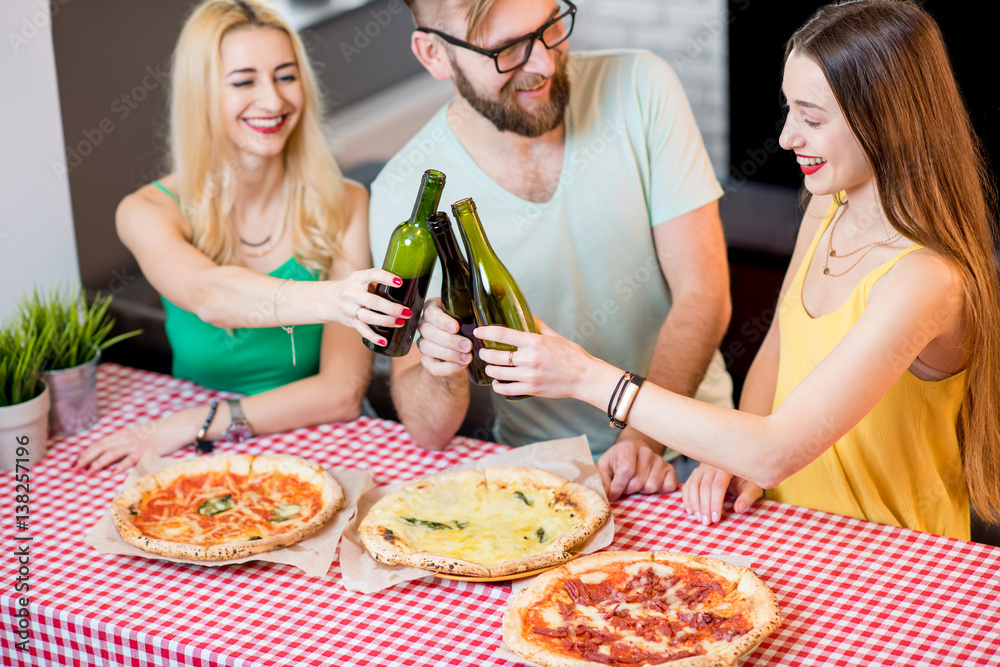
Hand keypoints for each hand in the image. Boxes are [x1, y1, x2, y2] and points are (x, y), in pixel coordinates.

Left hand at [73, 409, 201, 472]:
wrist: (178, 426)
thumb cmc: (161, 431)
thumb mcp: (141, 433)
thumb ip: (128, 441)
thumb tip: (117, 450)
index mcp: (124, 433)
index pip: (100, 442)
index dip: (86, 451)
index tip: (76, 459)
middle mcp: (127, 438)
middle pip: (101, 447)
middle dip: (86, 458)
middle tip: (74, 468)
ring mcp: (135, 444)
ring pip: (111, 454)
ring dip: (98, 463)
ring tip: (87, 471)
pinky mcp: (145, 451)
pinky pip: (129, 459)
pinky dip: (119, 466)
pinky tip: (111, 472)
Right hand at [335, 268, 410, 344]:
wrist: (327, 300)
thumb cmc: (351, 288)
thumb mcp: (360, 280)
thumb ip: (376, 282)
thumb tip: (405, 288)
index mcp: (357, 278)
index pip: (372, 275)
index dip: (386, 278)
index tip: (400, 282)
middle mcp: (351, 293)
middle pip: (373, 301)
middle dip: (392, 308)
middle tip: (407, 312)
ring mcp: (349, 308)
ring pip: (369, 317)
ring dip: (387, 321)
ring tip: (400, 322)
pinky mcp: (350, 321)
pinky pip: (362, 330)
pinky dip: (373, 337)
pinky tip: (384, 341)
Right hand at [414, 298, 473, 376]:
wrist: (463, 350)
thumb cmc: (466, 328)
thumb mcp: (467, 318)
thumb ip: (468, 317)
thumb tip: (479, 324)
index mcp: (432, 310)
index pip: (430, 313)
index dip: (442, 321)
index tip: (456, 327)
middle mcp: (424, 325)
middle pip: (428, 331)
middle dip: (449, 340)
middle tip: (468, 346)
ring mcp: (423, 343)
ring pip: (428, 348)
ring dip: (449, 354)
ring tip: (467, 357)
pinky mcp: (426, 360)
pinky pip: (432, 366)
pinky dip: (448, 367)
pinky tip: (462, 365)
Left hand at [474, 318, 597, 399]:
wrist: (585, 377)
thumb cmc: (572, 356)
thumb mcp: (555, 337)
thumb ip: (539, 326)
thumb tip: (528, 317)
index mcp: (535, 342)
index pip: (503, 334)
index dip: (486, 332)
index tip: (478, 331)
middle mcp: (530, 358)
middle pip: (495, 355)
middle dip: (484, 353)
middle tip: (483, 352)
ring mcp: (529, 375)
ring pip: (498, 372)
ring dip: (489, 369)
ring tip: (489, 366)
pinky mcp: (531, 389)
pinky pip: (505, 388)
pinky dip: (497, 385)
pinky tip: (497, 381)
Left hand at [597, 440, 677, 501]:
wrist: (635, 451)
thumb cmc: (617, 460)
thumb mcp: (603, 466)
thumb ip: (601, 479)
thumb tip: (605, 494)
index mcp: (629, 448)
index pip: (626, 472)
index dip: (618, 488)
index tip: (613, 495)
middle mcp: (646, 452)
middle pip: (638, 482)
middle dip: (628, 490)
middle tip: (624, 487)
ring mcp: (660, 460)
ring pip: (651, 487)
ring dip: (641, 492)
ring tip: (636, 485)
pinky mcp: (670, 469)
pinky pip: (667, 487)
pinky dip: (658, 491)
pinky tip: (648, 484)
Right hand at [681, 464, 762, 524]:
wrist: (743, 468)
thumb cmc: (749, 480)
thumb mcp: (754, 487)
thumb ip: (747, 497)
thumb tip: (738, 508)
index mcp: (727, 466)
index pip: (718, 486)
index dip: (715, 503)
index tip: (716, 519)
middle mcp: (712, 464)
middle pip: (704, 486)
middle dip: (704, 506)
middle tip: (706, 522)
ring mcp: (703, 467)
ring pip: (693, 485)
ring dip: (694, 503)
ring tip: (698, 518)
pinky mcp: (697, 472)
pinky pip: (688, 485)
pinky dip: (687, 498)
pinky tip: (690, 510)